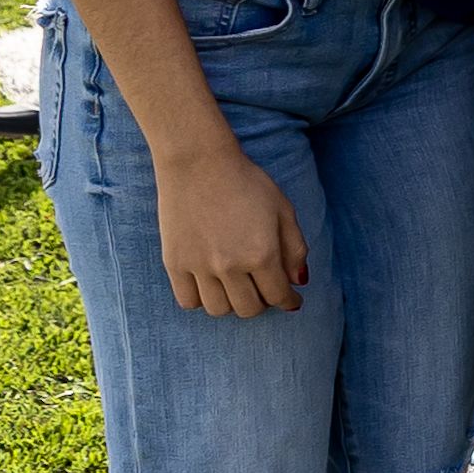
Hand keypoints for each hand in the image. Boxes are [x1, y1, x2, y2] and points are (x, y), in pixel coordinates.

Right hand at [153, 142, 310, 317]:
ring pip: (219, 310)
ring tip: (237, 286)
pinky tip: (210, 285)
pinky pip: (188, 301)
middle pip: (248, 309)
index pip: (278, 296)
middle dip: (262, 302)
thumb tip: (299, 282)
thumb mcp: (283, 210)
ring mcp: (199, 266)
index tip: (291, 300)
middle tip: (263, 288)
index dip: (289, 301)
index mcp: (262, 253)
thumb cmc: (246, 182)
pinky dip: (201, 300)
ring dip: (232, 303)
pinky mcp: (174, 263)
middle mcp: (230, 265)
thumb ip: (295, 249)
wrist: (198, 163)